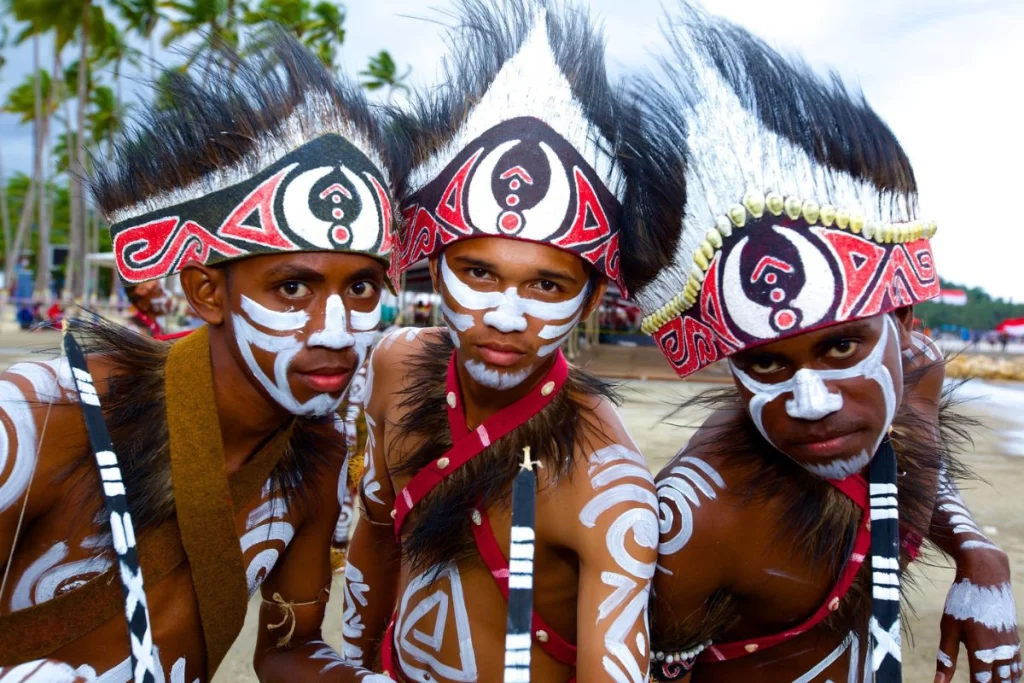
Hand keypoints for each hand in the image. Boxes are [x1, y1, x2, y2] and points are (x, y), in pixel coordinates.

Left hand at [935, 552, 1020, 682]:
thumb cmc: (962, 602)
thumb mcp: (948, 628)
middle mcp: (1000, 652)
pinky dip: (1013, 676)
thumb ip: (945, 658)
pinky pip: (1017, 665)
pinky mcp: (1014, 640)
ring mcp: (1010, 646)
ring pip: (1012, 677)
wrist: (986, 576)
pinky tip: (1007, 679)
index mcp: (981, 651)